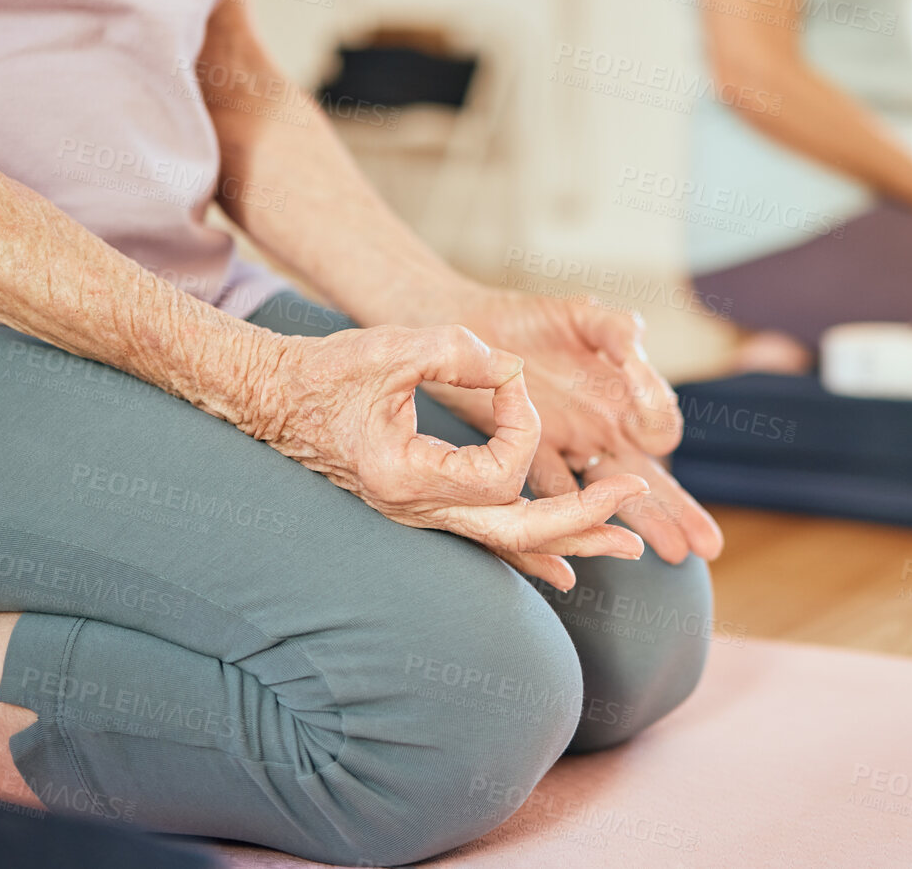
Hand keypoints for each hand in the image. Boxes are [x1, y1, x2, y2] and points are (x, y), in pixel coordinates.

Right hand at [241, 324, 649, 589]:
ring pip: (509, 544)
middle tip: (636, 497)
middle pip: (519, 532)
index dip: (523, 421)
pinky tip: (569, 563)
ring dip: (571, 538)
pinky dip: (533, 545)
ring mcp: (422, 516)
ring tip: (629, 543)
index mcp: (410, 477)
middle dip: (585, 516)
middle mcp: (419, 510)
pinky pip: (488, 536)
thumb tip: (514, 372)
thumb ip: (461, 353)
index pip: (502, 471)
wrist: (275, 400)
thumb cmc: (327, 372)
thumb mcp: (394, 347)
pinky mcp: (425, 506)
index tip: (508, 376)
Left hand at [432, 290, 725, 566]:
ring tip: (671, 552)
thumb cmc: (533, 321)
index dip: (659, 420)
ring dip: (640, 522)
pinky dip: (568, 511)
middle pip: (649, 478)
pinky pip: (550, 488)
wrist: (470, 329)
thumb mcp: (584, 316)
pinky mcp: (525, 456)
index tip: (649, 419)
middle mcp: (601, 430)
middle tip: (708, 544)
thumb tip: (641, 351)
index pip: (659, 426)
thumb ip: (617, 330)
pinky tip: (587, 534)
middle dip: (679, 509)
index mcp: (623, 398)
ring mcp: (566, 448)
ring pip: (607, 495)